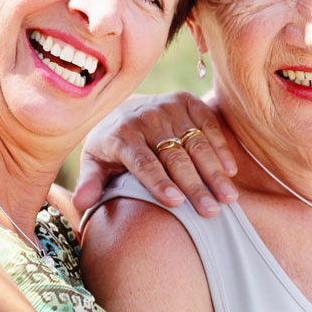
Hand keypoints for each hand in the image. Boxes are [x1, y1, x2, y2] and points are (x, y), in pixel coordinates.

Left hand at [73, 92, 238, 217]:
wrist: (123, 105)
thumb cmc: (110, 145)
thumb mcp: (94, 162)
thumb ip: (90, 182)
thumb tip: (81, 203)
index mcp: (120, 135)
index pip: (142, 161)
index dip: (158, 182)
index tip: (176, 204)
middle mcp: (144, 118)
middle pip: (173, 157)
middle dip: (194, 185)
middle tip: (211, 212)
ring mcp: (167, 107)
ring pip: (195, 143)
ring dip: (214, 171)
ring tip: (229, 197)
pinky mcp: (186, 100)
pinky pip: (208, 124)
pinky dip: (221, 146)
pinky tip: (230, 171)